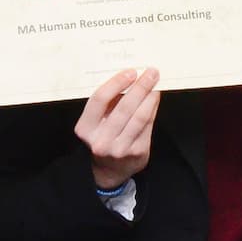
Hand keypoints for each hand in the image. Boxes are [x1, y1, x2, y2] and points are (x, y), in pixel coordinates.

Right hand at [75, 68, 161, 189]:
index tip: (131, 72)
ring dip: (150, 97)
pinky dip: (153, 109)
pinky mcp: (137, 153)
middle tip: (151, 73)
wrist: (109, 169)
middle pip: (124, 107)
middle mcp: (101, 140)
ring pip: (139, 117)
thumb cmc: (102, 136)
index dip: (116, 83)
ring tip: (156, 84)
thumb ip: (108, 102)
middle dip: (140, 87)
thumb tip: (130, 77)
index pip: (100, 99)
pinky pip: (148, 126)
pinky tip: (154, 99)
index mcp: (85, 128)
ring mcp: (120, 149)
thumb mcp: (96, 121)